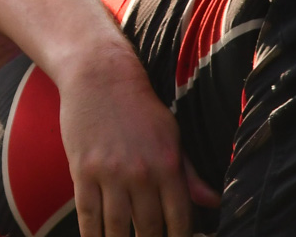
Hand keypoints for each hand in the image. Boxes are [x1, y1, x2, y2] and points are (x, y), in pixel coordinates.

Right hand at [56, 50, 219, 236]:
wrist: (99, 75)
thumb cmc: (138, 105)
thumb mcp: (171, 134)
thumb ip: (188, 173)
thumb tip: (212, 202)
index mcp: (167, 165)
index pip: (179, 220)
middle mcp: (140, 174)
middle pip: (149, 229)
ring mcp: (109, 174)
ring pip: (117, 228)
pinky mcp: (83, 172)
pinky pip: (88, 215)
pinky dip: (93, 236)